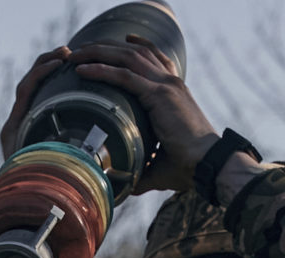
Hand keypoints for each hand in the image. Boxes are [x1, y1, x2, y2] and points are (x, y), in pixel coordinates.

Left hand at [0, 40, 217, 192]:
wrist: (208, 163)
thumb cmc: (189, 167)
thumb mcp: (160, 165)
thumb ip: (141, 170)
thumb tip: (125, 187)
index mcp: (174, 92)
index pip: (153, 58)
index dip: (134, 48)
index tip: (115, 44)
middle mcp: (170, 82)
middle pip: (135, 52)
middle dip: (106, 46)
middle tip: (82, 48)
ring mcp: (166, 85)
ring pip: (127, 57)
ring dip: (99, 52)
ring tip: (76, 53)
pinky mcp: (159, 94)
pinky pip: (124, 76)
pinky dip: (102, 70)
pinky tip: (82, 70)